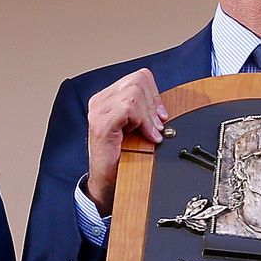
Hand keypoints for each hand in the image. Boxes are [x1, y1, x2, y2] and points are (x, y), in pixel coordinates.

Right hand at [82, 69, 166, 214]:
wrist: (107, 183)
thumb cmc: (120, 158)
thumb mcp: (136, 128)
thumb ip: (144, 112)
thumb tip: (162, 109)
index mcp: (108, 98)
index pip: (139, 78)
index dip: (155, 95)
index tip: (161, 116)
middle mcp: (101, 101)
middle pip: (138, 80)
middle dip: (154, 103)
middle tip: (157, 125)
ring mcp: (99, 111)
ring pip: (134, 92)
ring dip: (149, 115)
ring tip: (151, 132)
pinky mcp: (101, 124)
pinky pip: (129, 108)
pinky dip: (143, 121)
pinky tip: (146, 136)